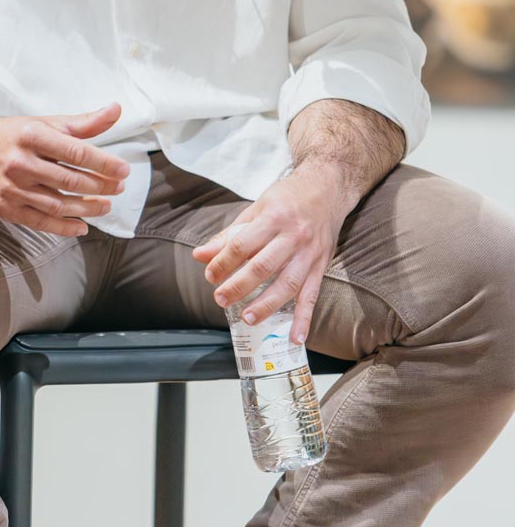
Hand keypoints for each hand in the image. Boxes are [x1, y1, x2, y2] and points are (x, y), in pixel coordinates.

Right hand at [0, 101, 129, 235]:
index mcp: (32, 135)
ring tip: (106, 205)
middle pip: (70, 179)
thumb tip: (116, 110)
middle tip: (119, 187)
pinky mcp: (6, 208)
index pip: (76, 152)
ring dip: (87, 208)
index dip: (104, 163)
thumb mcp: (47, 123)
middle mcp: (20, 162)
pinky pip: (41, 222)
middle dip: (100, 186)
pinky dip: (65, 227)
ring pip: (58, 203)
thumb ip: (84, 122)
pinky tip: (83, 225)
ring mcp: (11, 188)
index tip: (124, 170)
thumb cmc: (15, 135)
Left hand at [192, 163, 348, 344]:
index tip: (210, 276)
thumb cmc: (288, 197)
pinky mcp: (321, 266)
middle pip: (263, 266)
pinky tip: (295, 338)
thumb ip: (230, 234)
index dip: (223, 262)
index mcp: (274, 217)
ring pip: (288, 284)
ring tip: (248, 319)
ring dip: (267, 305)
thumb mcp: (257, 208)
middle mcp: (293, 236)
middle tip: (221, 300)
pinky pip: (312, 295)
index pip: (243, 244)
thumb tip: (200, 255)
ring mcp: (309, 253)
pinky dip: (304, 318)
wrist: (327, 188)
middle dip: (239, 286)